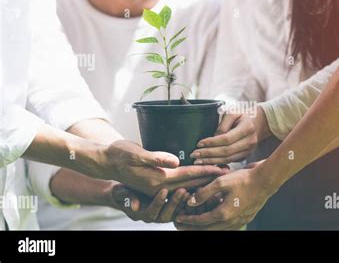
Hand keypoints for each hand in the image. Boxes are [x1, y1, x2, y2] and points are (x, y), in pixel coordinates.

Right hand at [99, 140, 228, 195]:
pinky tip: (201, 179)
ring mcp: (158, 188)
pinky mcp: (156, 185)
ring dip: (203, 181)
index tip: (222, 168)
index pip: (188, 174)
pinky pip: (179, 186)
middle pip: (191, 183)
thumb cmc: (120, 154)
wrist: (106, 162)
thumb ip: (156, 157)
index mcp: (158, 179)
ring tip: (219, 174)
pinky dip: (192, 182)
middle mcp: (160, 186)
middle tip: (228, 171)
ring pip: (187, 186)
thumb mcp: (136, 153)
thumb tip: (175, 160)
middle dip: (210, 177)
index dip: (206, 170)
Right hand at [108, 182, 189, 222]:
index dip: (158, 202)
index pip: (151, 212)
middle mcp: (152, 216)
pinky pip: (178, 209)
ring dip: (181, 202)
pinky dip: (185, 201)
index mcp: (140, 213)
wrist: (125, 192)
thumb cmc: (122, 191)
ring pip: (174, 213)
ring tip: (188, 190)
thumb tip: (134, 205)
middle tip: (182, 190)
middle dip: (174, 203)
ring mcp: (161, 213)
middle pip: (165, 215)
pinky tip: (191, 190)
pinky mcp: (168, 209)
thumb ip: (127, 197)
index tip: (163, 190)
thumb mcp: (121, 192)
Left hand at [174, 161, 276, 229]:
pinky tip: (214, 220)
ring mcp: (240, 221)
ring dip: (205, 227)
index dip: (188, 220)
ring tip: (195, 224)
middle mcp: (232, 221)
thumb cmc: (244, 179)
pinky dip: (218, 224)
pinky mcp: (246, 218)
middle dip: (193, 227)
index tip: (178, 218)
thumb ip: (204, 193)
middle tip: (182, 225)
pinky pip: (228, 226)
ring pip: (218, 229)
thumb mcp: (220, 182)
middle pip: (208, 229)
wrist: (266, 181)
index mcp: (224, 213)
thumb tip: (191, 202)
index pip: (201, 221)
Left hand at [190, 113, 257, 164]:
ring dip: (211, 161)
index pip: (226, 139)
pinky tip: (207, 163)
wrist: (259, 122)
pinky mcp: (245, 156)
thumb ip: (223, 124)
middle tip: (194, 154)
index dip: (212, 142)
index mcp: (247, 128)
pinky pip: (230, 161)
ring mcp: (249, 151)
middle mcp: (250, 141)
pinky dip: (218, 163)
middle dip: (209, 154)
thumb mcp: (233, 111)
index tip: (199, 143)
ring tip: (198, 161)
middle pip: (226, 151)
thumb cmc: (242, 114)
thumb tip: (213, 138)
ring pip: (228, 159)